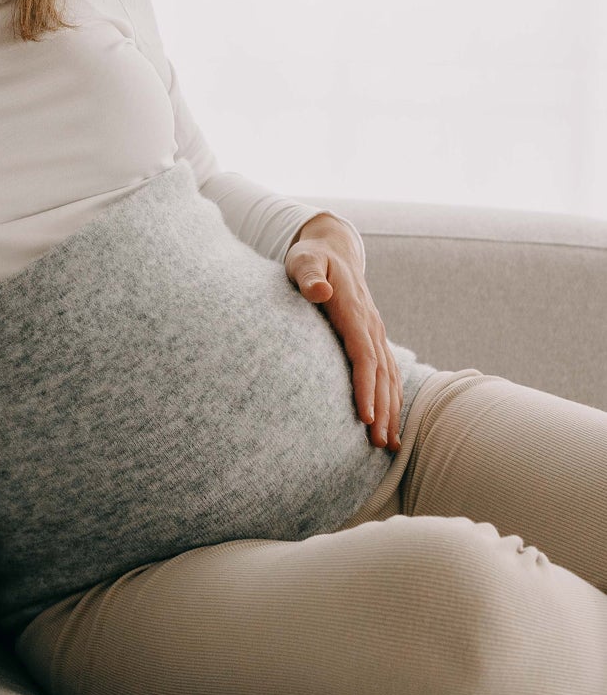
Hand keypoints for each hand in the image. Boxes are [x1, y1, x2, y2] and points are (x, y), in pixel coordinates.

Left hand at [284, 214, 401, 449]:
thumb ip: (308, 276)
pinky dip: (392, 399)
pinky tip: (390, 423)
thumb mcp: (302, 260)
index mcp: (355, 311)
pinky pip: (388, 373)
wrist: (333, 248)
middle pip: (382, 374)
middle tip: (379, 444)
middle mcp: (371, 325)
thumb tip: (319, 290)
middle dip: (382, 410)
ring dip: (391, 411)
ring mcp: (376, 332)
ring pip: (390, 377)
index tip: (365, 417)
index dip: (366, 387)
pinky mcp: (374, 338)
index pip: (364, 355)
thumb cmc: (310, 257)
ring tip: (389, 446)